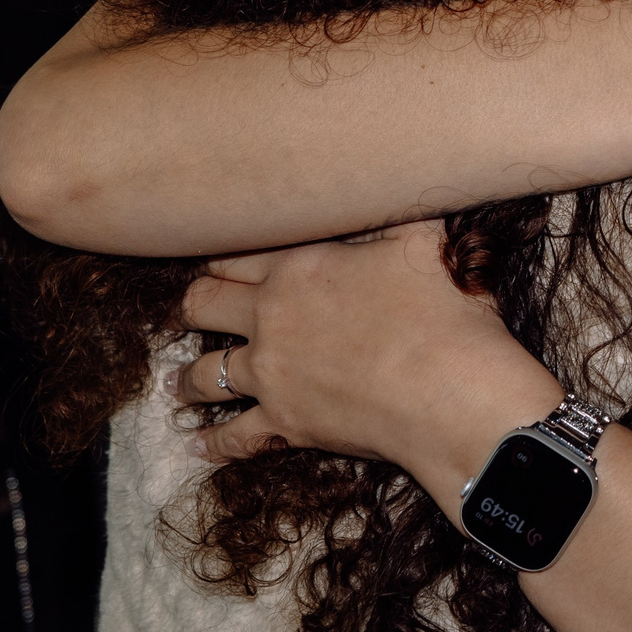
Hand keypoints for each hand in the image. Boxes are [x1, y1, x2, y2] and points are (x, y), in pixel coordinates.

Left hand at [176, 224, 555, 500]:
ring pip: (202, 374)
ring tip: (181, 381)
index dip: (224, 255)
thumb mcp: (426, 243)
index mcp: (300, 268)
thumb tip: (399, 187)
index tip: (220, 259)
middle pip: (201, 305)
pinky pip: (232, 436)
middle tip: (199, 309)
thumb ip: (399, 216)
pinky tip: (202, 444)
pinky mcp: (283, 423)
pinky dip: (215, 442)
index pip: (236, 254)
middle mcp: (271, 319)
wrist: (450, 393)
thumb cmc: (445, 314)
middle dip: (196, 304)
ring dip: (189, 377)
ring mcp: (270, 375)